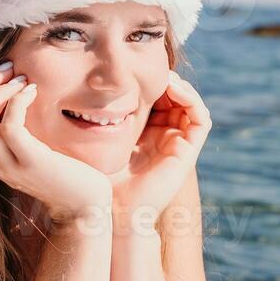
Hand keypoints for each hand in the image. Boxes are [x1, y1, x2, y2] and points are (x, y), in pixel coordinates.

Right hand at [0, 64, 111, 224]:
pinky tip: (33, 92)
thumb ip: (13, 126)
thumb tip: (12, 86)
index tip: (3, 71)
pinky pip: (10, 126)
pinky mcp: (29, 163)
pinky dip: (17, 101)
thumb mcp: (29, 146)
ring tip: (22, 80)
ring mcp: (6, 165)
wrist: (82, 204)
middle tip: (10, 69)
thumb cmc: (60, 168)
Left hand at [108, 71, 211, 231]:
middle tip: (151, 68)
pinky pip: (201, 120)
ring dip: (181, 87)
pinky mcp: (188, 153)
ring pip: (191, 106)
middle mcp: (165, 140)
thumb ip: (95, 119)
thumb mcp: (94, 141)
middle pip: (175, 100)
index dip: (151, 83)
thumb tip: (78, 95)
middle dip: (167, 82)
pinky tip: (174, 89)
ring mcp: (178, 146)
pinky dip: (192, 100)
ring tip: (164, 76)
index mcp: (145, 136)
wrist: (111, 212)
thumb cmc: (98, 181)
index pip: (157, 101)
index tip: (134, 71)